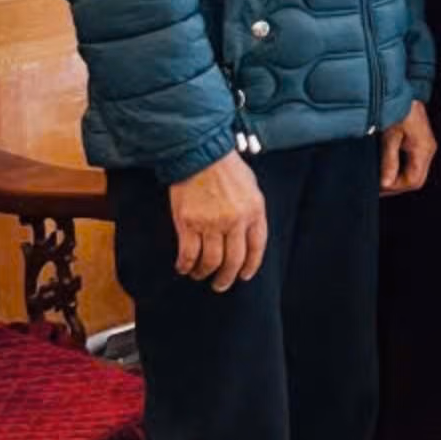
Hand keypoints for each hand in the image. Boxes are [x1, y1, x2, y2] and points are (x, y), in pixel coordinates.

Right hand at [170, 152, 266, 291]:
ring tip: (201, 276)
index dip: (250, 265)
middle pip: (233, 260)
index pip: (256, 247)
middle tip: (221, 285)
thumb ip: (252, 211)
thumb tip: (249, 232)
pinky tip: (184, 268)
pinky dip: (185, 265)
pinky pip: (188, 254)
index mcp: (254, 211)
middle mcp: (235, 221)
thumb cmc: (226, 167)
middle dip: (227, 277)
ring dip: (205, 273)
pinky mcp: (187, 224)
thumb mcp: (251, 187)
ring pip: (210, 261)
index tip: (244, 275)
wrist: (200, 154)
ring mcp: (210, 224)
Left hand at [379, 101, 436, 193]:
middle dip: (395, 185)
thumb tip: (386, 183)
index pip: (414, 180)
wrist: (402, 91)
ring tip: (378, 178)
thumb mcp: (389, 136)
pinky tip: (386, 167)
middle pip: (416, 179)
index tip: (378, 186)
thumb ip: (389, 161)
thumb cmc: (397, 109)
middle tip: (376, 186)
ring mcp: (425, 146)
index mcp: (423, 149)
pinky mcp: (420, 142)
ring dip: (397, 177)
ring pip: (414, 172)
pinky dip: (399, 168)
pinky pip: (412, 163)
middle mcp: (428, 149)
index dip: (395, 187)